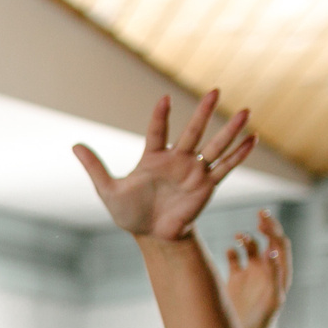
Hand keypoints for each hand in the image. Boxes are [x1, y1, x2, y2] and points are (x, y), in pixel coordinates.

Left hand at [74, 92, 255, 242]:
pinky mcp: (207, 185)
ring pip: (215, 146)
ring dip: (230, 129)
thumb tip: (75, 145)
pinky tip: (253, 140)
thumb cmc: (129, 213)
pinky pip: (225, 167)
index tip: (164, 99)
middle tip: (216, 91)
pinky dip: (239, 155)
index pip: (158, 131)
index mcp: (153, 158)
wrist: (151, 236)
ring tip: (245, 111)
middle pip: (193, 132)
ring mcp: (194, 171)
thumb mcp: (108, 190)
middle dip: (204, 112)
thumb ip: (95, 167)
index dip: (161, 116)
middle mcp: (177, 160)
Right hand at [226, 210, 291, 327]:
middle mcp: (266, 271)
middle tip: (260, 212)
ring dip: (245, 239)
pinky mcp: (234, 281)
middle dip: (265, 226)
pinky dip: (231, 253)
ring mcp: (250, 275)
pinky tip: (228, 252)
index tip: (265, 219)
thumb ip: (274, 274)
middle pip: (269, 241)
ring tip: (239, 237)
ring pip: (250, 248)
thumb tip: (273, 251)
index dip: (275, 230)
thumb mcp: (271, 298)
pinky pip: (233, 260)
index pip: (280, 245)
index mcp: (279, 273)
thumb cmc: (259, 321)